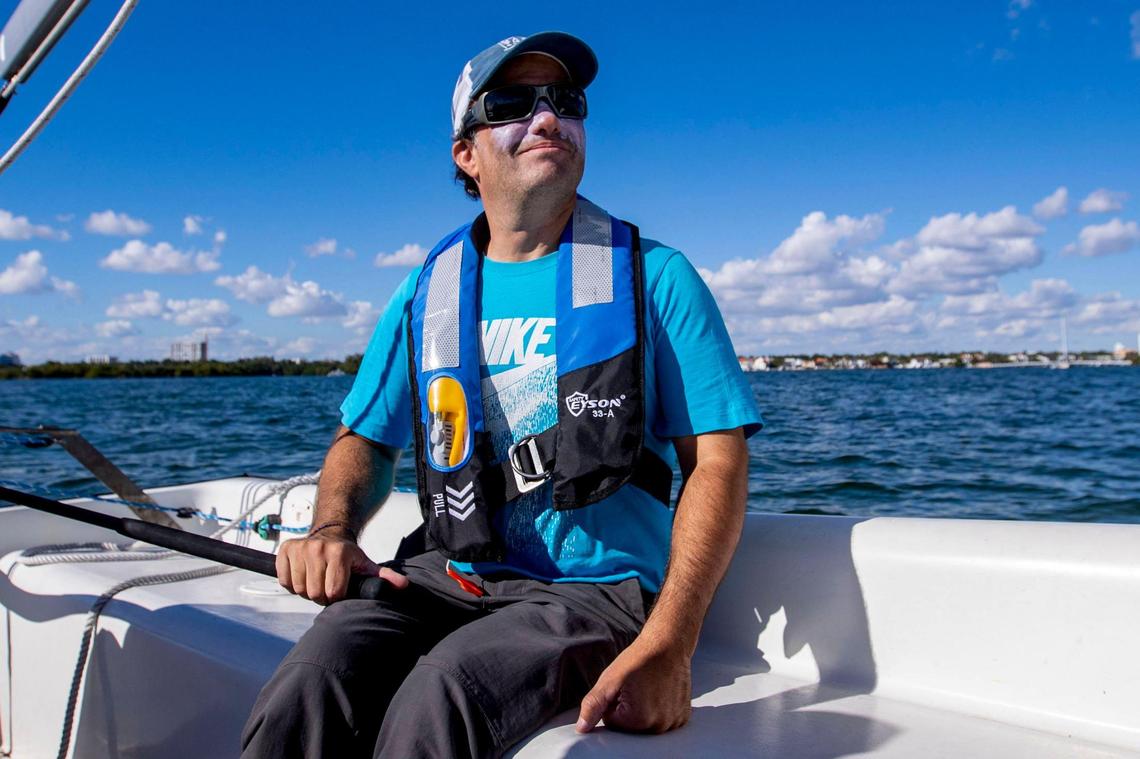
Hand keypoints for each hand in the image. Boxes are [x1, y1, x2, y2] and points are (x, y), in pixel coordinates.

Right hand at [275, 534, 408, 604]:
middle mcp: (318, 548)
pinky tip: (303, 574)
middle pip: (314, 593)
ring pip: (298, 588)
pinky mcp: (285, 549)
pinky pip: (283, 580)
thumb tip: (403, 585)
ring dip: (306, 590)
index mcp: (339, 553)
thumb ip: (384, 577)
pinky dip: (291, 583)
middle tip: (326, 584)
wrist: (331, 534)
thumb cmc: (348, 555)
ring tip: (316, 579)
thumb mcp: (366, 565)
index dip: (336, 596)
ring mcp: (300, 548)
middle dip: (321, 595)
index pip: (333, 592)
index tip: (339, 589)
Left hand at [576, 636, 691, 733]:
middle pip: (630, 727)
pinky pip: (662, 719)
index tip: (623, 686)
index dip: (612, 702)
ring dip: (644, 709)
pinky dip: (659, 708)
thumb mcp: (610, 679)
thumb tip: (581, 728)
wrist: (669, 644)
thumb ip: (593, 705)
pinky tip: (660, 690)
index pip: (612, 723)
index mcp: (640, 720)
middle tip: (635, 686)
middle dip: (628, 708)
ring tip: (648, 687)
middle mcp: (660, 726)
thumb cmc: (640, 658)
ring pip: (646, 723)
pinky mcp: (683, 716)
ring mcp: (674, 722)